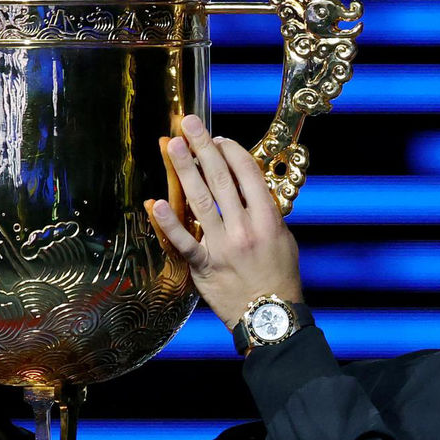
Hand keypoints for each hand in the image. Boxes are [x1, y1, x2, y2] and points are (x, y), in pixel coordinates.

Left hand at [146, 115, 303, 329]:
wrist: (270, 316)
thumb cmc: (279, 277)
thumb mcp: (284, 239)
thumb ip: (265, 212)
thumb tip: (248, 187)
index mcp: (268, 218)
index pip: (247, 173)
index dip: (231, 151)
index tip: (217, 138)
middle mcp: (245, 228)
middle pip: (221, 179)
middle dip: (203, 147)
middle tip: (188, 123)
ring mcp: (223, 246)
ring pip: (201, 201)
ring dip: (185, 170)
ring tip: (173, 145)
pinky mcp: (205, 266)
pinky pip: (184, 242)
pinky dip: (169, 224)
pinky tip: (155, 204)